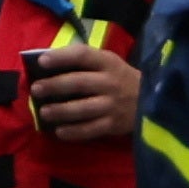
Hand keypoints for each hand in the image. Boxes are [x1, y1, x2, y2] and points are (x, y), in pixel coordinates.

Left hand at [21, 49, 136, 145]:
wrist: (152, 100)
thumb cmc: (121, 78)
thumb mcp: (108, 63)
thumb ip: (84, 62)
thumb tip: (49, 63)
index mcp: (107, 62)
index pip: (82, 56)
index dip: (61, 57)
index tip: (42, 61)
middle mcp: (110, 83)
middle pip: (79, 83)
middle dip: (55, 86)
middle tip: (36, 90)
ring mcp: (112, 105)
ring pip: (83, 109)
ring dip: (61, 111)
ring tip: (43, 112)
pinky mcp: (114, 125)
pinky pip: (91, 129)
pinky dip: (74, 132)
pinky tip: (59, 132)